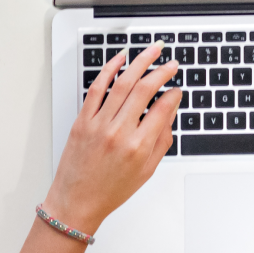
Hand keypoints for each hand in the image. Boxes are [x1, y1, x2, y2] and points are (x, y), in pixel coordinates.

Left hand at [42, 43, 180, 235]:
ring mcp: (98, 125)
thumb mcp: (147, 171)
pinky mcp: (82, 121)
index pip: (163, 109)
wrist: (76, 202)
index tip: (177, 88)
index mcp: (138, 147)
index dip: (174, 94)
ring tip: (152, 50)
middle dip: (162, 71)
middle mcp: (118, 132)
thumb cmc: (110, 190)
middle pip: (144, 90)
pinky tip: (120, 59)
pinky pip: (96, 89)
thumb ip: (162, 140)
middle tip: (171, 63)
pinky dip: (109, 70)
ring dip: (140, 62)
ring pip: (122, 83)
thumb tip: (171, 111)